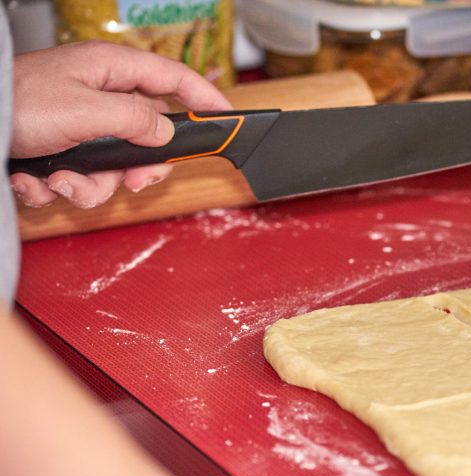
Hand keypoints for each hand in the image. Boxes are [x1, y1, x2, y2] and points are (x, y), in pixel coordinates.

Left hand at [9, 40, 230, 208]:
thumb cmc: (16, 104)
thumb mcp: (88, 111)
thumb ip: (138, 120)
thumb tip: (165, 132)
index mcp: (110, 71)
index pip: (174, 78)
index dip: (206, 99)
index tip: (229, 121)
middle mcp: (97, 97)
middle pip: (146, 139)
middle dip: (133, 170)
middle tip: (131, 181)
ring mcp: (77, 126)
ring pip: (110, 170)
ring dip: (86, 187)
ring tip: (57, 182)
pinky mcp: (58, 151)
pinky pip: (78, 179)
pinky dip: (57, 188)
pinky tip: (35, 179)